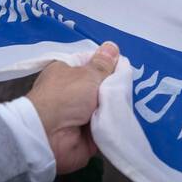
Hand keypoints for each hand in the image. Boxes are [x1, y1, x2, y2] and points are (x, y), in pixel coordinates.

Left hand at [26, 42, 119, 173]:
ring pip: (108, 106)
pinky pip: (109, 126)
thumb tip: (112, 46)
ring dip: (118, 107)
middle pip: (103, 86)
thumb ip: (104, 64)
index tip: (124, 66)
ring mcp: (81, 115)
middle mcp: (73, 92)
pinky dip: (116, 124)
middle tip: (131, 86)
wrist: (50, 136)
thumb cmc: (65, 97)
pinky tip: (127, 119)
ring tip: (131, 103)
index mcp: (67, 72)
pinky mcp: (89, 134)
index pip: (92, 64)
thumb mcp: (88, 75)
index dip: (108, 64)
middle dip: (116, 87)